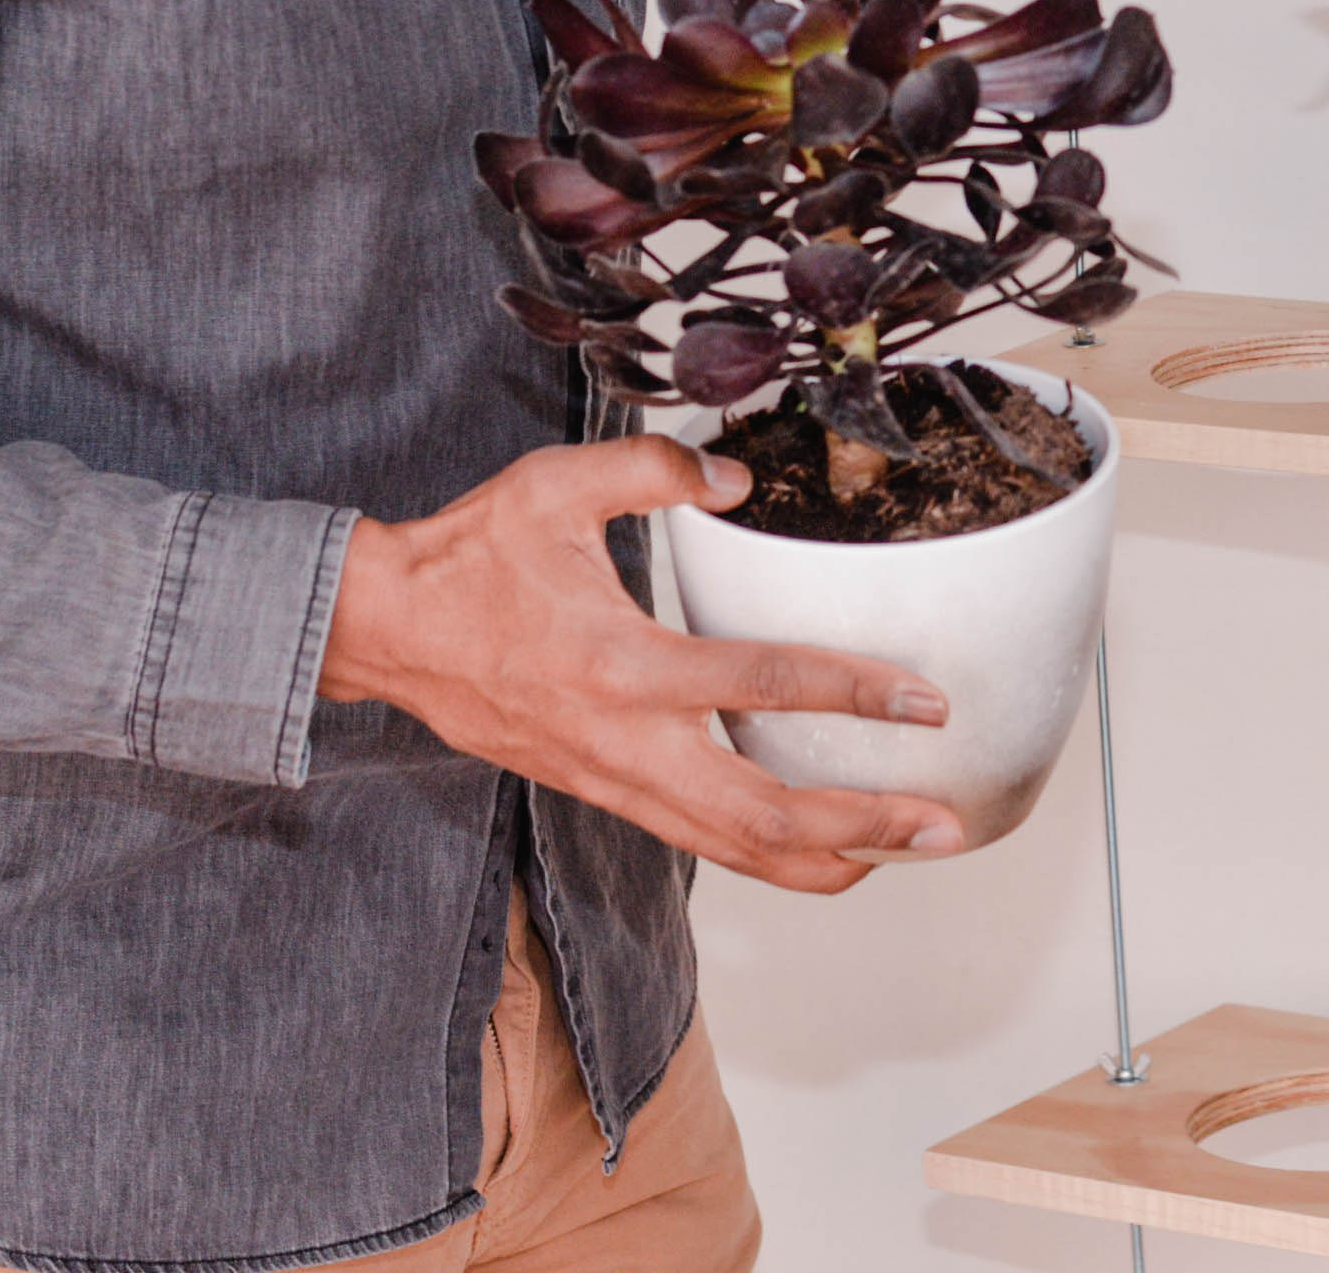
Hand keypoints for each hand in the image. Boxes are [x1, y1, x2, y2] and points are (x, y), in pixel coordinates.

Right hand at [318, 436, 961, 892]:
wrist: (386, 634)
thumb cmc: (470, 558)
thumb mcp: (556, 486)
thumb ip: (654, 471)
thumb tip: (739, 480)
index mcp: (621, 664)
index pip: (759, 687)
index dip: (851, 694)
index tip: (927, 703)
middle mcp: (625, 742)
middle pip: (762, 813)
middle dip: (861, 826)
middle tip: (942, 824)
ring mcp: (614, 780)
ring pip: (733, 847)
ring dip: (826, 858)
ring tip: (907, 851)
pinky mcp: (606, 794)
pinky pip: (701, 841)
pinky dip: (769, 854)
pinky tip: (825, 847)